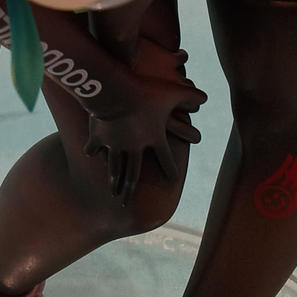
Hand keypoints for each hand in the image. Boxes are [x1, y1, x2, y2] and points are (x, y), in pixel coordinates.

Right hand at [83, 73, 205, 204]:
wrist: (115, 93)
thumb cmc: (146, 93)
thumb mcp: (172, 92)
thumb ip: (190, 96)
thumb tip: (206, 97)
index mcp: (154, 139)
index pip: (167, 159)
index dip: (171, 169)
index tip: (173, 180)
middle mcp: (134, 147)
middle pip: (133, 174)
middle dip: (130, 189)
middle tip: (126, 203)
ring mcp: (115, 144)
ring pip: (114, 167)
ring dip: (113, 180)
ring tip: (113, 191)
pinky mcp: (99, 137)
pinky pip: (94, 147)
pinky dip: (92, 151)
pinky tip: (89, 154)